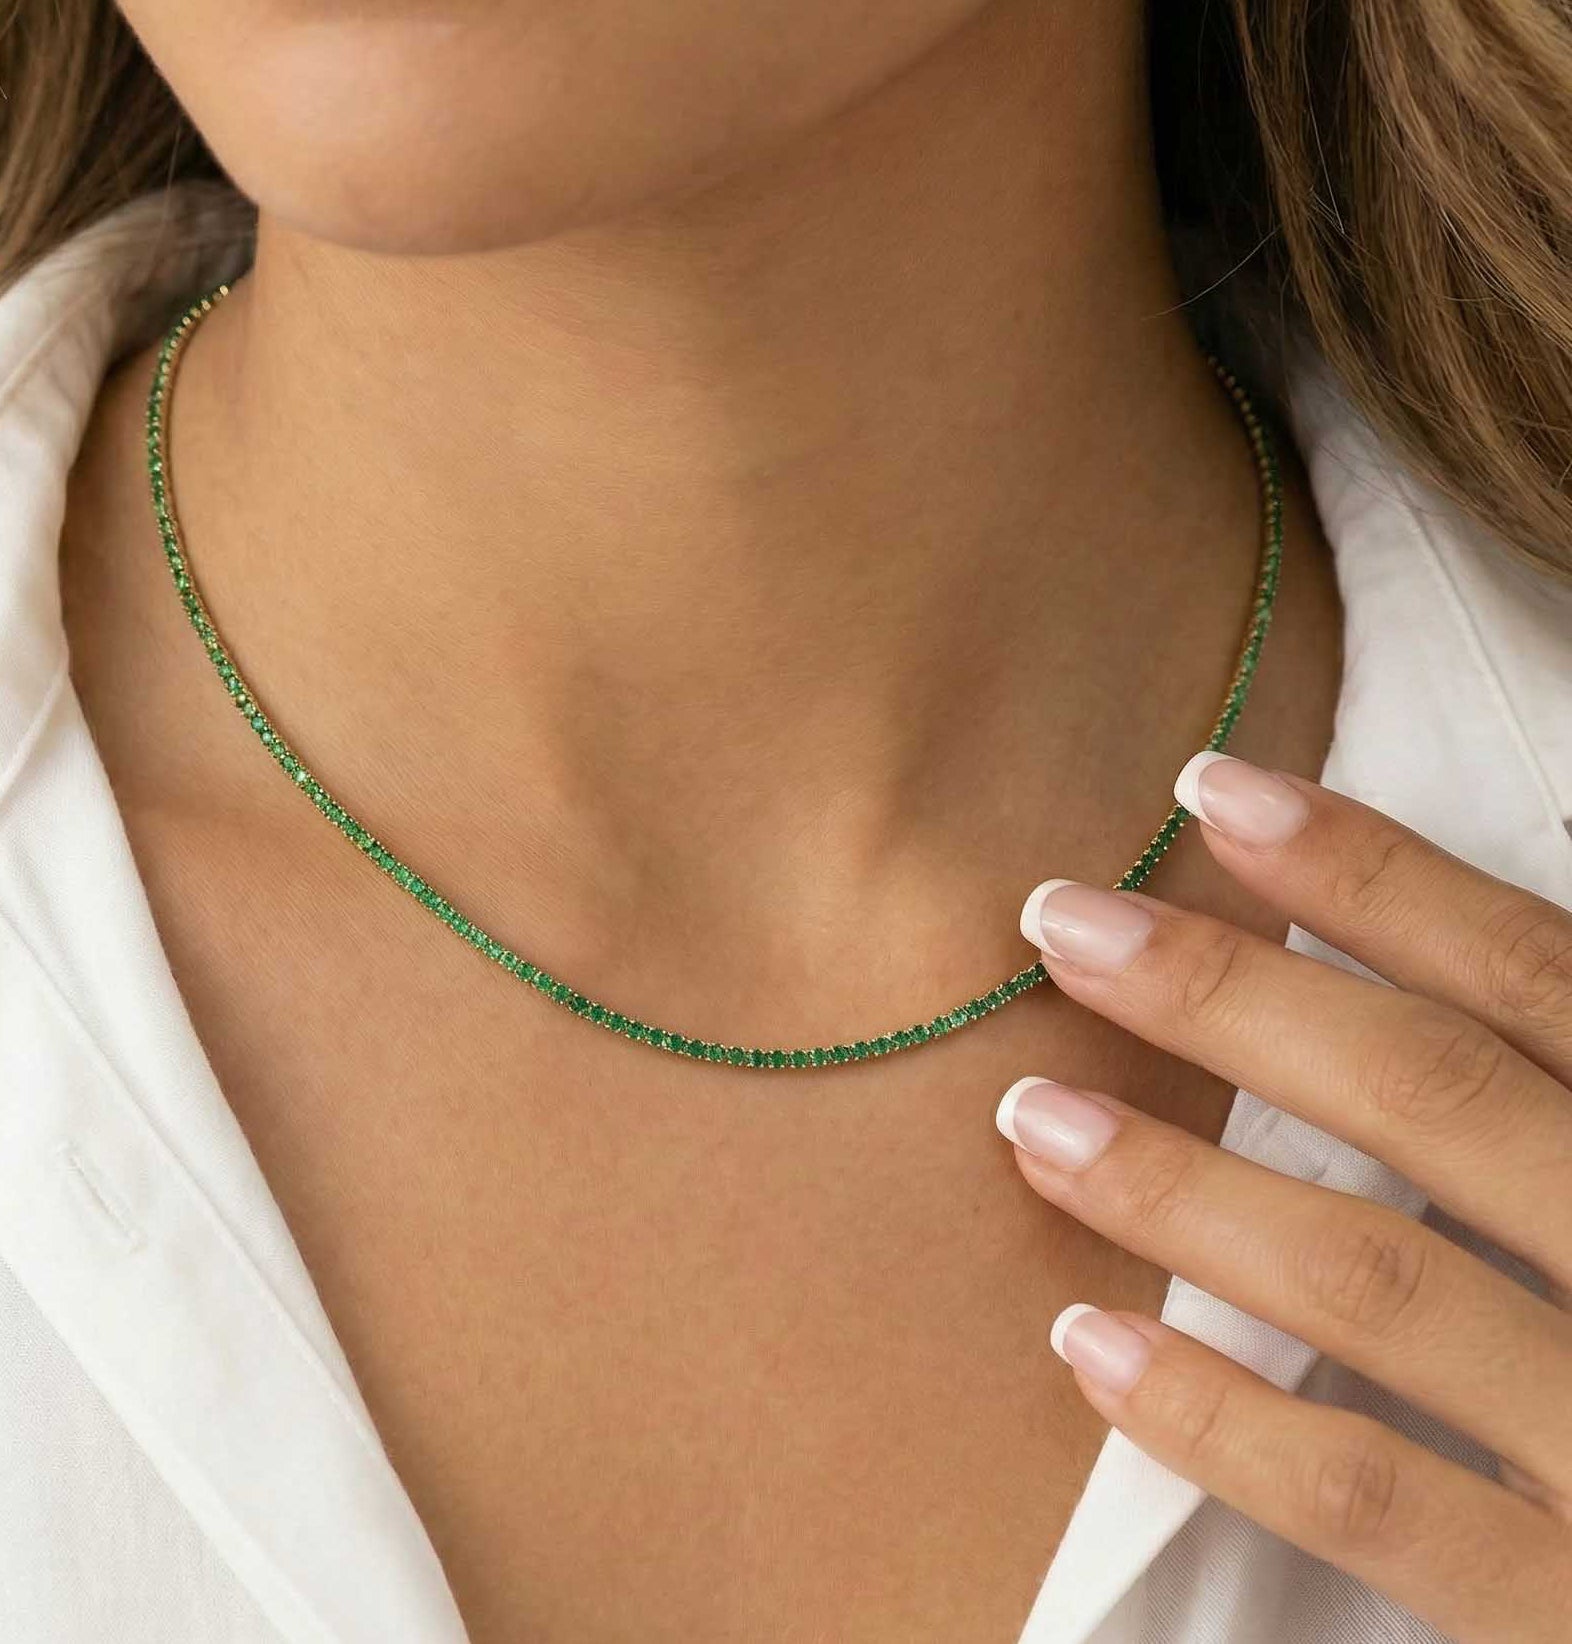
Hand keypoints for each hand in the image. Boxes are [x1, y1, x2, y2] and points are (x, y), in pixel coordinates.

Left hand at [996, 751, 1571, 1642]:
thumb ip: (1558, 1080)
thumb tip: (1453, 973)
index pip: (1535, 976)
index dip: (1370, 871)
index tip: (1210, 793)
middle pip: (1435, 1097)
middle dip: (1233, 997)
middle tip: (1057, 921)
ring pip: (1380, 1284)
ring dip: (1182, 1189)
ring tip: (1030, 1114)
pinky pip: (1379, 1505)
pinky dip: (1221, 1421)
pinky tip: (1082, 1343)